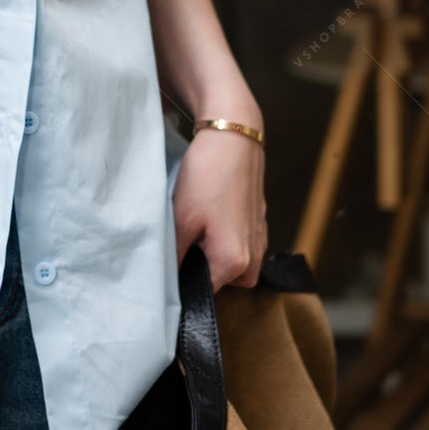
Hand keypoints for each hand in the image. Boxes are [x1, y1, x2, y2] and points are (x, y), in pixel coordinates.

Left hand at [171, 124, 266, 289]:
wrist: (234, 137)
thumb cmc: (208, 176)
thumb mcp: (181, 220)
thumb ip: (175, 258)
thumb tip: (168, 281)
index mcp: (235, 263)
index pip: (204, 292)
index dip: (183, 282)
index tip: (170, 265)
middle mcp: (254, 257)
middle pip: (220, 281)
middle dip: (200, 266)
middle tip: (183, 238)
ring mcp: (260, 240)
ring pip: (230, 263)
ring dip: (213, 251)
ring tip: (198, 224)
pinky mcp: (259, 223)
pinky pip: (239, 244)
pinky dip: (224, 236)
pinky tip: (211, 213)